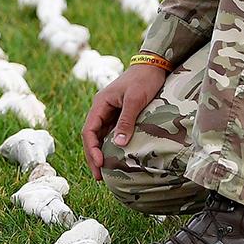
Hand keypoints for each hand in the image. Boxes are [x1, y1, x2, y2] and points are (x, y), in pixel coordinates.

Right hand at [81, 62, 168, 180]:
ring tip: (105, 172)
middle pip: (92, 136)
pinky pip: (111, 133)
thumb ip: (126, 121)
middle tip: (99, 177)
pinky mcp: (120, 114)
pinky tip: (116, 158)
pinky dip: (111, 146)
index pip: (89, 131)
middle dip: (93, 156)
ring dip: (101, 153)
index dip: (92, 149)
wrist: (154, 65)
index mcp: (100, 104)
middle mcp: (102, 109)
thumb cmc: (144, 80)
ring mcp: (110, 112)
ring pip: (101, 136)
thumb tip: (118, 144)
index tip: (100, 164)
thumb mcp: (135, 100)